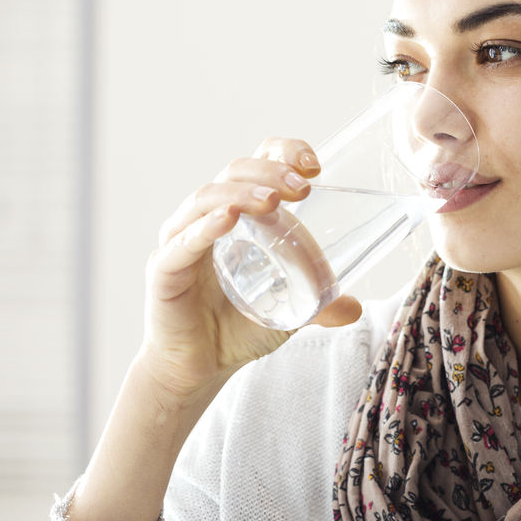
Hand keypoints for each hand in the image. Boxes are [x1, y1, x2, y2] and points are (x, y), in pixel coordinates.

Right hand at [141, 137, 361, 397]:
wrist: (199, 367)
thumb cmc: (237, 327)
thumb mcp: (291, 311)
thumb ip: (322, 306)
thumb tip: (355, 308)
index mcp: (239, 214)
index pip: (256, 164)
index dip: (283, 153)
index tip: (314, 165)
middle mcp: (207, 218)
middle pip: (233, 173)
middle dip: (270, 172)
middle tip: (302, 187)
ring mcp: (182, 240)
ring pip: (206, 199)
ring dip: (241, 192)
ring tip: (271, 199)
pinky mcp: (164, 270)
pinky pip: (182, 243)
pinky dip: (204, 227)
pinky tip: (227, 218)